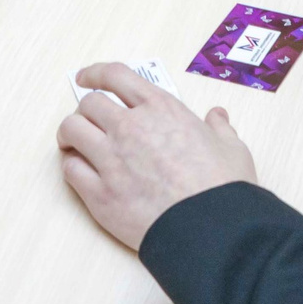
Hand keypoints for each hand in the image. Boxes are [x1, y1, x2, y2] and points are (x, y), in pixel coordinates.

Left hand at [58, 64, 257, 249]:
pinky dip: (71, 166)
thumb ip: (219, 128)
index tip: (85, 77)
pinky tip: (79, 170)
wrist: (211, 230)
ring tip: (74, 143)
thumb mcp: (232, 148)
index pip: (115, 76)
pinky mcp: (100, 194)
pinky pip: (70, 170)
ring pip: (72, 130)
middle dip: (86, 109)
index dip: (95, 73)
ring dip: (70, 133)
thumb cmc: (223, 187)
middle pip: (89, 104)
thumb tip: (218, 116)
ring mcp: (111, 159)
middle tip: (89, 120)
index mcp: (160, 108)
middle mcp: (130, 127)